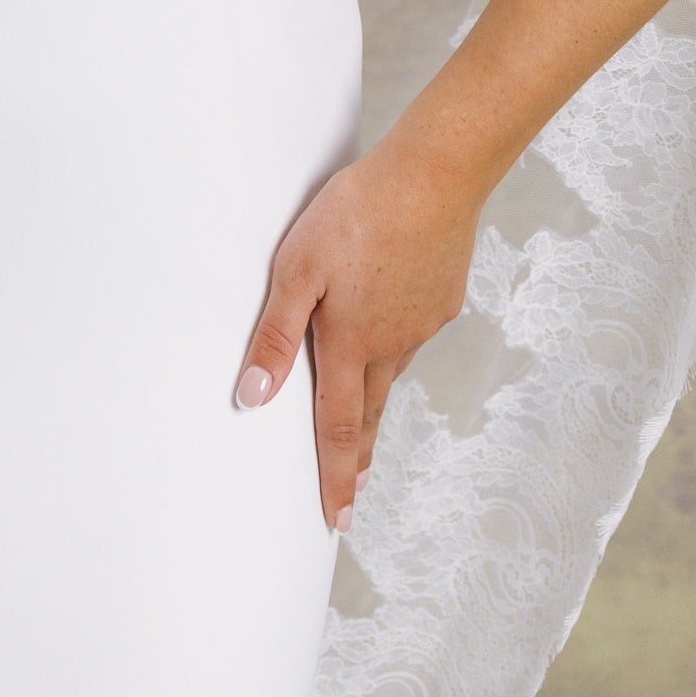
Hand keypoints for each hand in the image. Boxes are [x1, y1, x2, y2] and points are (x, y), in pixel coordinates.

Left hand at [233, 140, 481, 529]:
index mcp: (351, 343)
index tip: (337, 521)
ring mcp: (423, 322)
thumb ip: (274, 335)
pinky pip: (413, 335)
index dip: (334, 478)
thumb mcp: (297, 267)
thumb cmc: (357, 213)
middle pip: (369, 413)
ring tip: (360, 425)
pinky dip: (397, 350)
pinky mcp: (443, 297)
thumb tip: (252, 399)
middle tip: (352, 493)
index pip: (337, 428)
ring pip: (392, 373)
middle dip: (356, 456)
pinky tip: (391, 331)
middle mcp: (393, 344)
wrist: (435, 175)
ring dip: (374, 405)